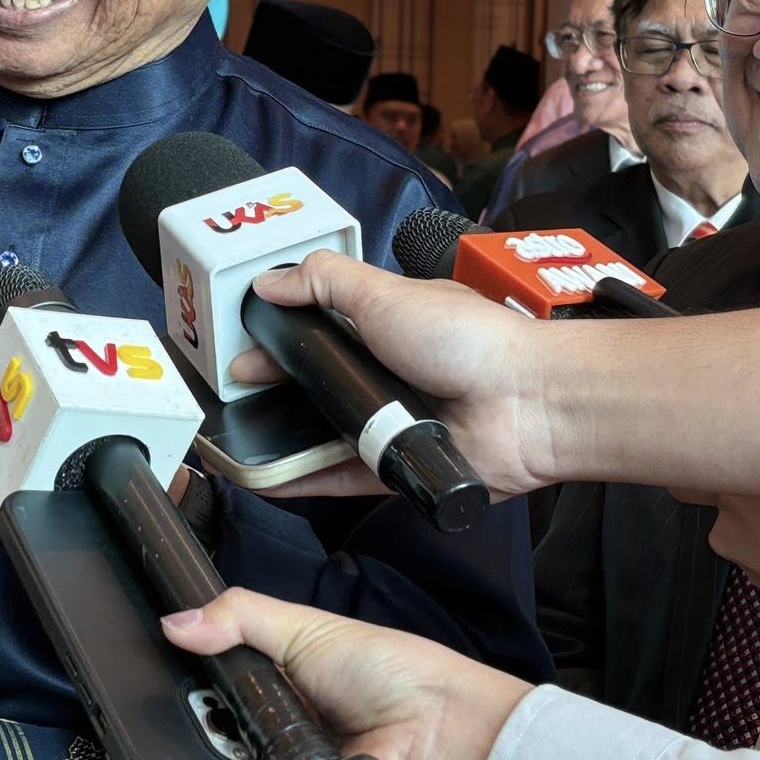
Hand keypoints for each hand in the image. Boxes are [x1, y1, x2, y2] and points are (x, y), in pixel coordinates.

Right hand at [161, 588, 532, 759]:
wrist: (435, 733)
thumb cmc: (387, 671)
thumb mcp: (305, 626)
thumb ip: (238, 616)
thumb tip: (174, 621)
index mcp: (282, 673)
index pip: (221, 672)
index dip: (192, 667)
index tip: (158, 660)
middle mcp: (280, 719)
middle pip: (216, 720)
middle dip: (193, 713)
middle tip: (175, 701)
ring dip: (203, 754)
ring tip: (185, 737)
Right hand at [227, 253, 553, 496]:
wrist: (525, 403)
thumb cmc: (469, 341)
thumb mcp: (386, 293)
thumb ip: (326, 281)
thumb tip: (270, 280)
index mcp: (388, 326)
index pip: (319, 328)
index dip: (280, 335)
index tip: (244, 344)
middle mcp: (389, 374)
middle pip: (317, 384)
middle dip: (274, 388)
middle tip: (234, 392)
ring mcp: (393, 423)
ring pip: (323, 433)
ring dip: (283, 437)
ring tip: (238, 438)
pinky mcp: (396, 468)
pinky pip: (338, 477)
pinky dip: (303, 479)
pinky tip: (268, 477)